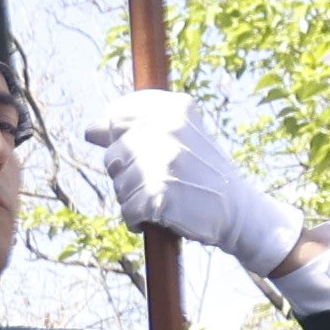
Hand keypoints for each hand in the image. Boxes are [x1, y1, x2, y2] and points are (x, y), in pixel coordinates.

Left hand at [78, 88, 307, 276]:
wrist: (239, 212)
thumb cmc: (203, 175)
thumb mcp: (178, 139)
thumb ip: (136, 130)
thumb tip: (90, 129)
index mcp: (174, 109)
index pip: (117, 116)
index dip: (119, 139)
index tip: (140, 154)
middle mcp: (167, 130)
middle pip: (113, 155)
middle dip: (128, 174)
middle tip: (161, 182)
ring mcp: (162, 162)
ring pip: (118, 184)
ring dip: (134, 199)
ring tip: (165, 198)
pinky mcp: (158, 195)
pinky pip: (127, 210)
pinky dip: (138, 220)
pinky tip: (161, 216)